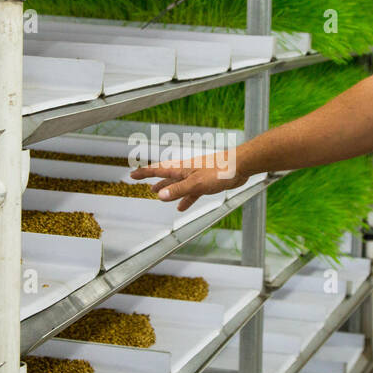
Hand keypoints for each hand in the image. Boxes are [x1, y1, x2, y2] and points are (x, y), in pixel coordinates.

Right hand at [129, 151, 248, 211]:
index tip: (132, 175)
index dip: (144, 173)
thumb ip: (178, 190)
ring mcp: (196, 176)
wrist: (239, 166)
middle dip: (153, 179)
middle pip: (165, 175)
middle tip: (141, 182)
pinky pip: (191, 192)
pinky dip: (185, 199)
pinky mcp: (206, 182)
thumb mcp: (196, 183)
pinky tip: (182, 206)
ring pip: (177, 184)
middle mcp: (186, 171)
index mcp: (181, 168)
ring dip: (167, 189)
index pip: (158, 169)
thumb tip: (160, 196)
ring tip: (158, 195)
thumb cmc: (220, 171)